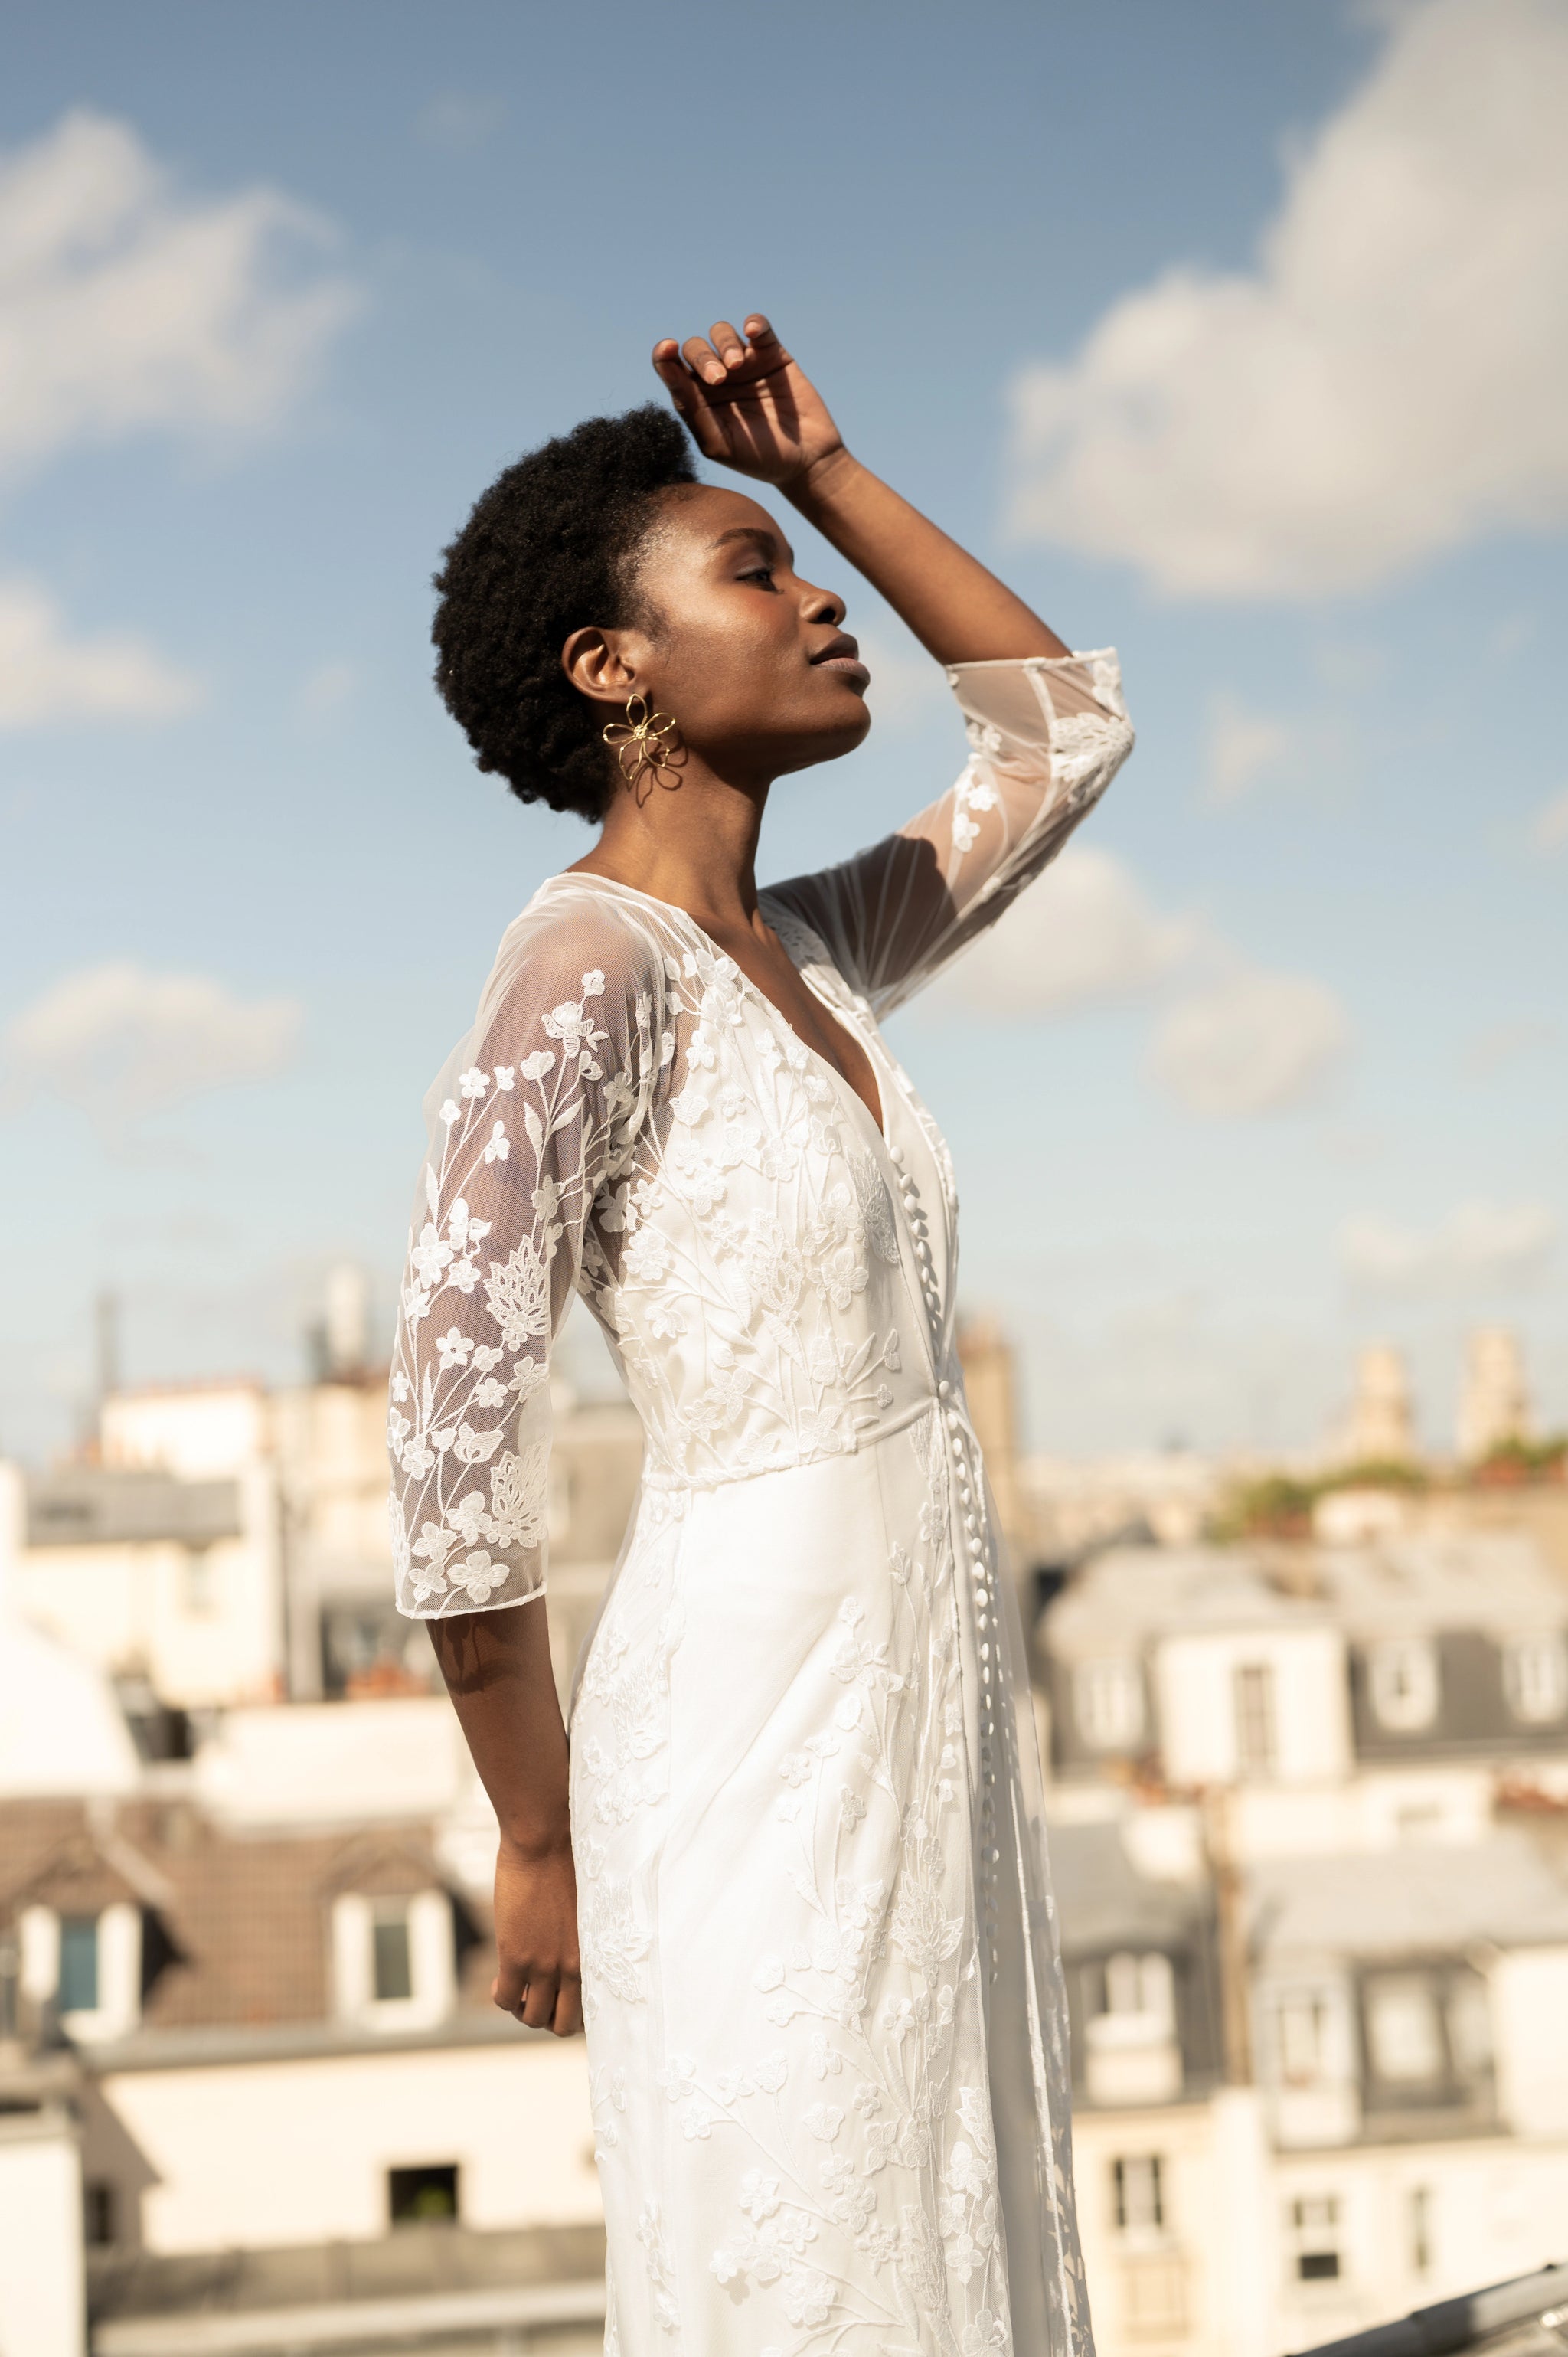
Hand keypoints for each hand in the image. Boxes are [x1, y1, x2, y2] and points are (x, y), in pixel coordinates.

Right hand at [491, 1835, 581, 2036]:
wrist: (546, 1840)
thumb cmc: (569, 1863)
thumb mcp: (586, 1910)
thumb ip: (580, 1937)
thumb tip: (572, 1950)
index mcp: (595, 1954)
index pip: (592, 2007)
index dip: (574, 2009)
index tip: (561, 1998)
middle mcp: (573, 1966)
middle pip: (563, 2025)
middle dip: (549, 2017)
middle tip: (535, 1997)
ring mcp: (544, 1965)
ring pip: (533, 2018)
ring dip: (522, 2010)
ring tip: (516, 1988)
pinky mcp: (516, 1956)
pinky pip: (506, 1999)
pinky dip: (502, 1997)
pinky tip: (499, 1979)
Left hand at [652, 314, 846, 495]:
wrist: (806, 460)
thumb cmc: (758, 458)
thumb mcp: (718, 442)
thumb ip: (691, 409)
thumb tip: (667, 371)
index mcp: (697, 399)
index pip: (670, 369)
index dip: (663, 355)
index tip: (667, 349)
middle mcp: (716, 377)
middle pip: (695, 348)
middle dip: (703, 358)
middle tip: (720, 380)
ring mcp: (745, 363)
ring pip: (721, 332)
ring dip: (725, 344)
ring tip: (739, 365)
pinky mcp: (771, 353)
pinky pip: (758, 326)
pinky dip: (754, 324)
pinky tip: (752, 332)